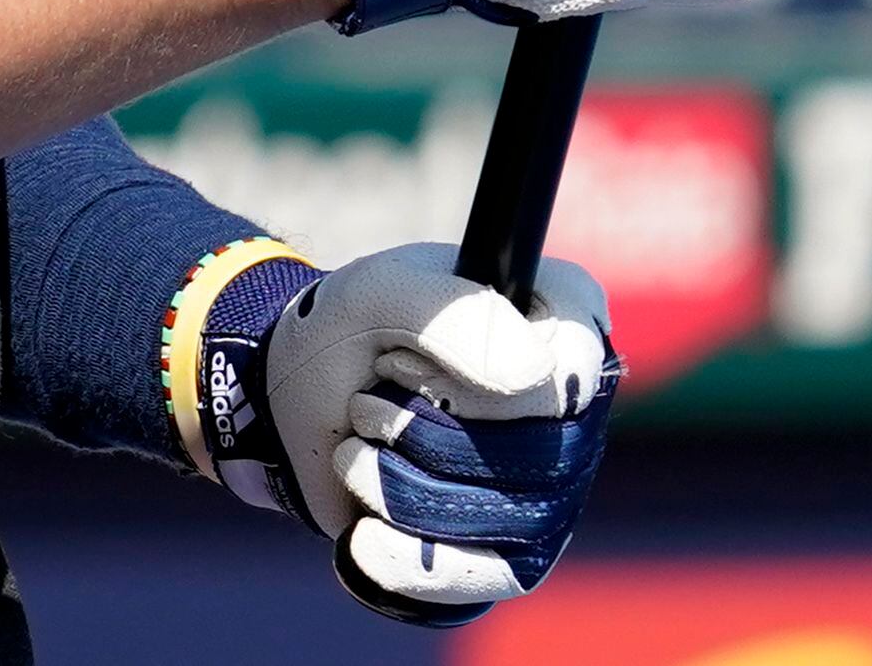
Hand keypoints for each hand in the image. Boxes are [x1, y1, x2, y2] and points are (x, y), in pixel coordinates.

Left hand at [194, 243, 619, 622]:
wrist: (295, 398)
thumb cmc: (351, 328)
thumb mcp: (384, 292)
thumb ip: (459, 319)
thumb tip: (538, 378)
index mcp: (566, 326)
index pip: (562, 385)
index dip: (468, 393)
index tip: (392, 366)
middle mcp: (576, 410)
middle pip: (541, 462)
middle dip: (425, 441)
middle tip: (363, 406)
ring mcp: (552, 486)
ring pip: (512, 523)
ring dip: (405, 491)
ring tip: (352, 453)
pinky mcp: (511, 551)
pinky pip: (487, 580)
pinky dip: (411, 563)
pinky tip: (362, 536)